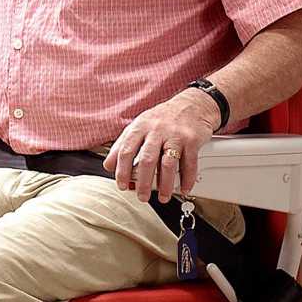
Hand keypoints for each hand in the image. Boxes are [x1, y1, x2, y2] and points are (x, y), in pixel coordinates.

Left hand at [103, 89, 219, 202]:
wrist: (193, 104)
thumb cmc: (163, 118)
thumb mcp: (139, 125)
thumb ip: (123, 144)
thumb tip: (108, 166)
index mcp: (140, 127)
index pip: (126, 151)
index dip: (122, 170)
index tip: (122, 185)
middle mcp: (157, 130)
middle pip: (147, 160)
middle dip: (143, 182)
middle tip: (141, 197)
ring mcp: (175, 135)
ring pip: (168, 164)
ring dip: (165, 185)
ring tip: (162, 197)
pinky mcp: (192, 140)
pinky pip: (189, 163)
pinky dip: (187, 179)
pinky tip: (183, 189)